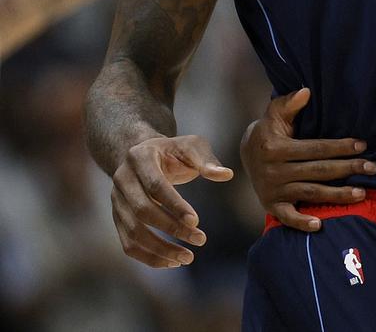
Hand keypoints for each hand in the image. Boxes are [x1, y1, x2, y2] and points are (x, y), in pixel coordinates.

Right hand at [110, 134, 232, 267]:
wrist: (142, 153)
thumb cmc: (172, 150)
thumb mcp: (190, 145)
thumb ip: (206, 159)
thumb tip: (226, 175)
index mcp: (140, 158)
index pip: (156, 185)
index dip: (174, 205)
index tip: (196, 221)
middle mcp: (122, 180)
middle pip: (142, 211)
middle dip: (171, 229)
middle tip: (200, 240)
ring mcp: (116, 201)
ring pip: (132, 232)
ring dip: (159, 249)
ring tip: (187, 258)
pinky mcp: (117, 218)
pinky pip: (128, 243)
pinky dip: (148, 256)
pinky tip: (172, 262)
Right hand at [239, 88, 375, 230]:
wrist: (246, 152)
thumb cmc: (270, 130)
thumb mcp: (275, 114)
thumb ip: (289, 103)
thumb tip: (306, 91)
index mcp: (276, 148)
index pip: (315, 148)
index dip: (340, 147)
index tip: (363, 145)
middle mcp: (274, 170)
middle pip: (317, 171)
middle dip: (347, 169)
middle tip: (372, 168)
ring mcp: (272, 190)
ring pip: (310, 193)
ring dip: (337, 195)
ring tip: (362, 193)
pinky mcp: (271, 205)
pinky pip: (287, 217)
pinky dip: (302, 222)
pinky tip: (320, 224)